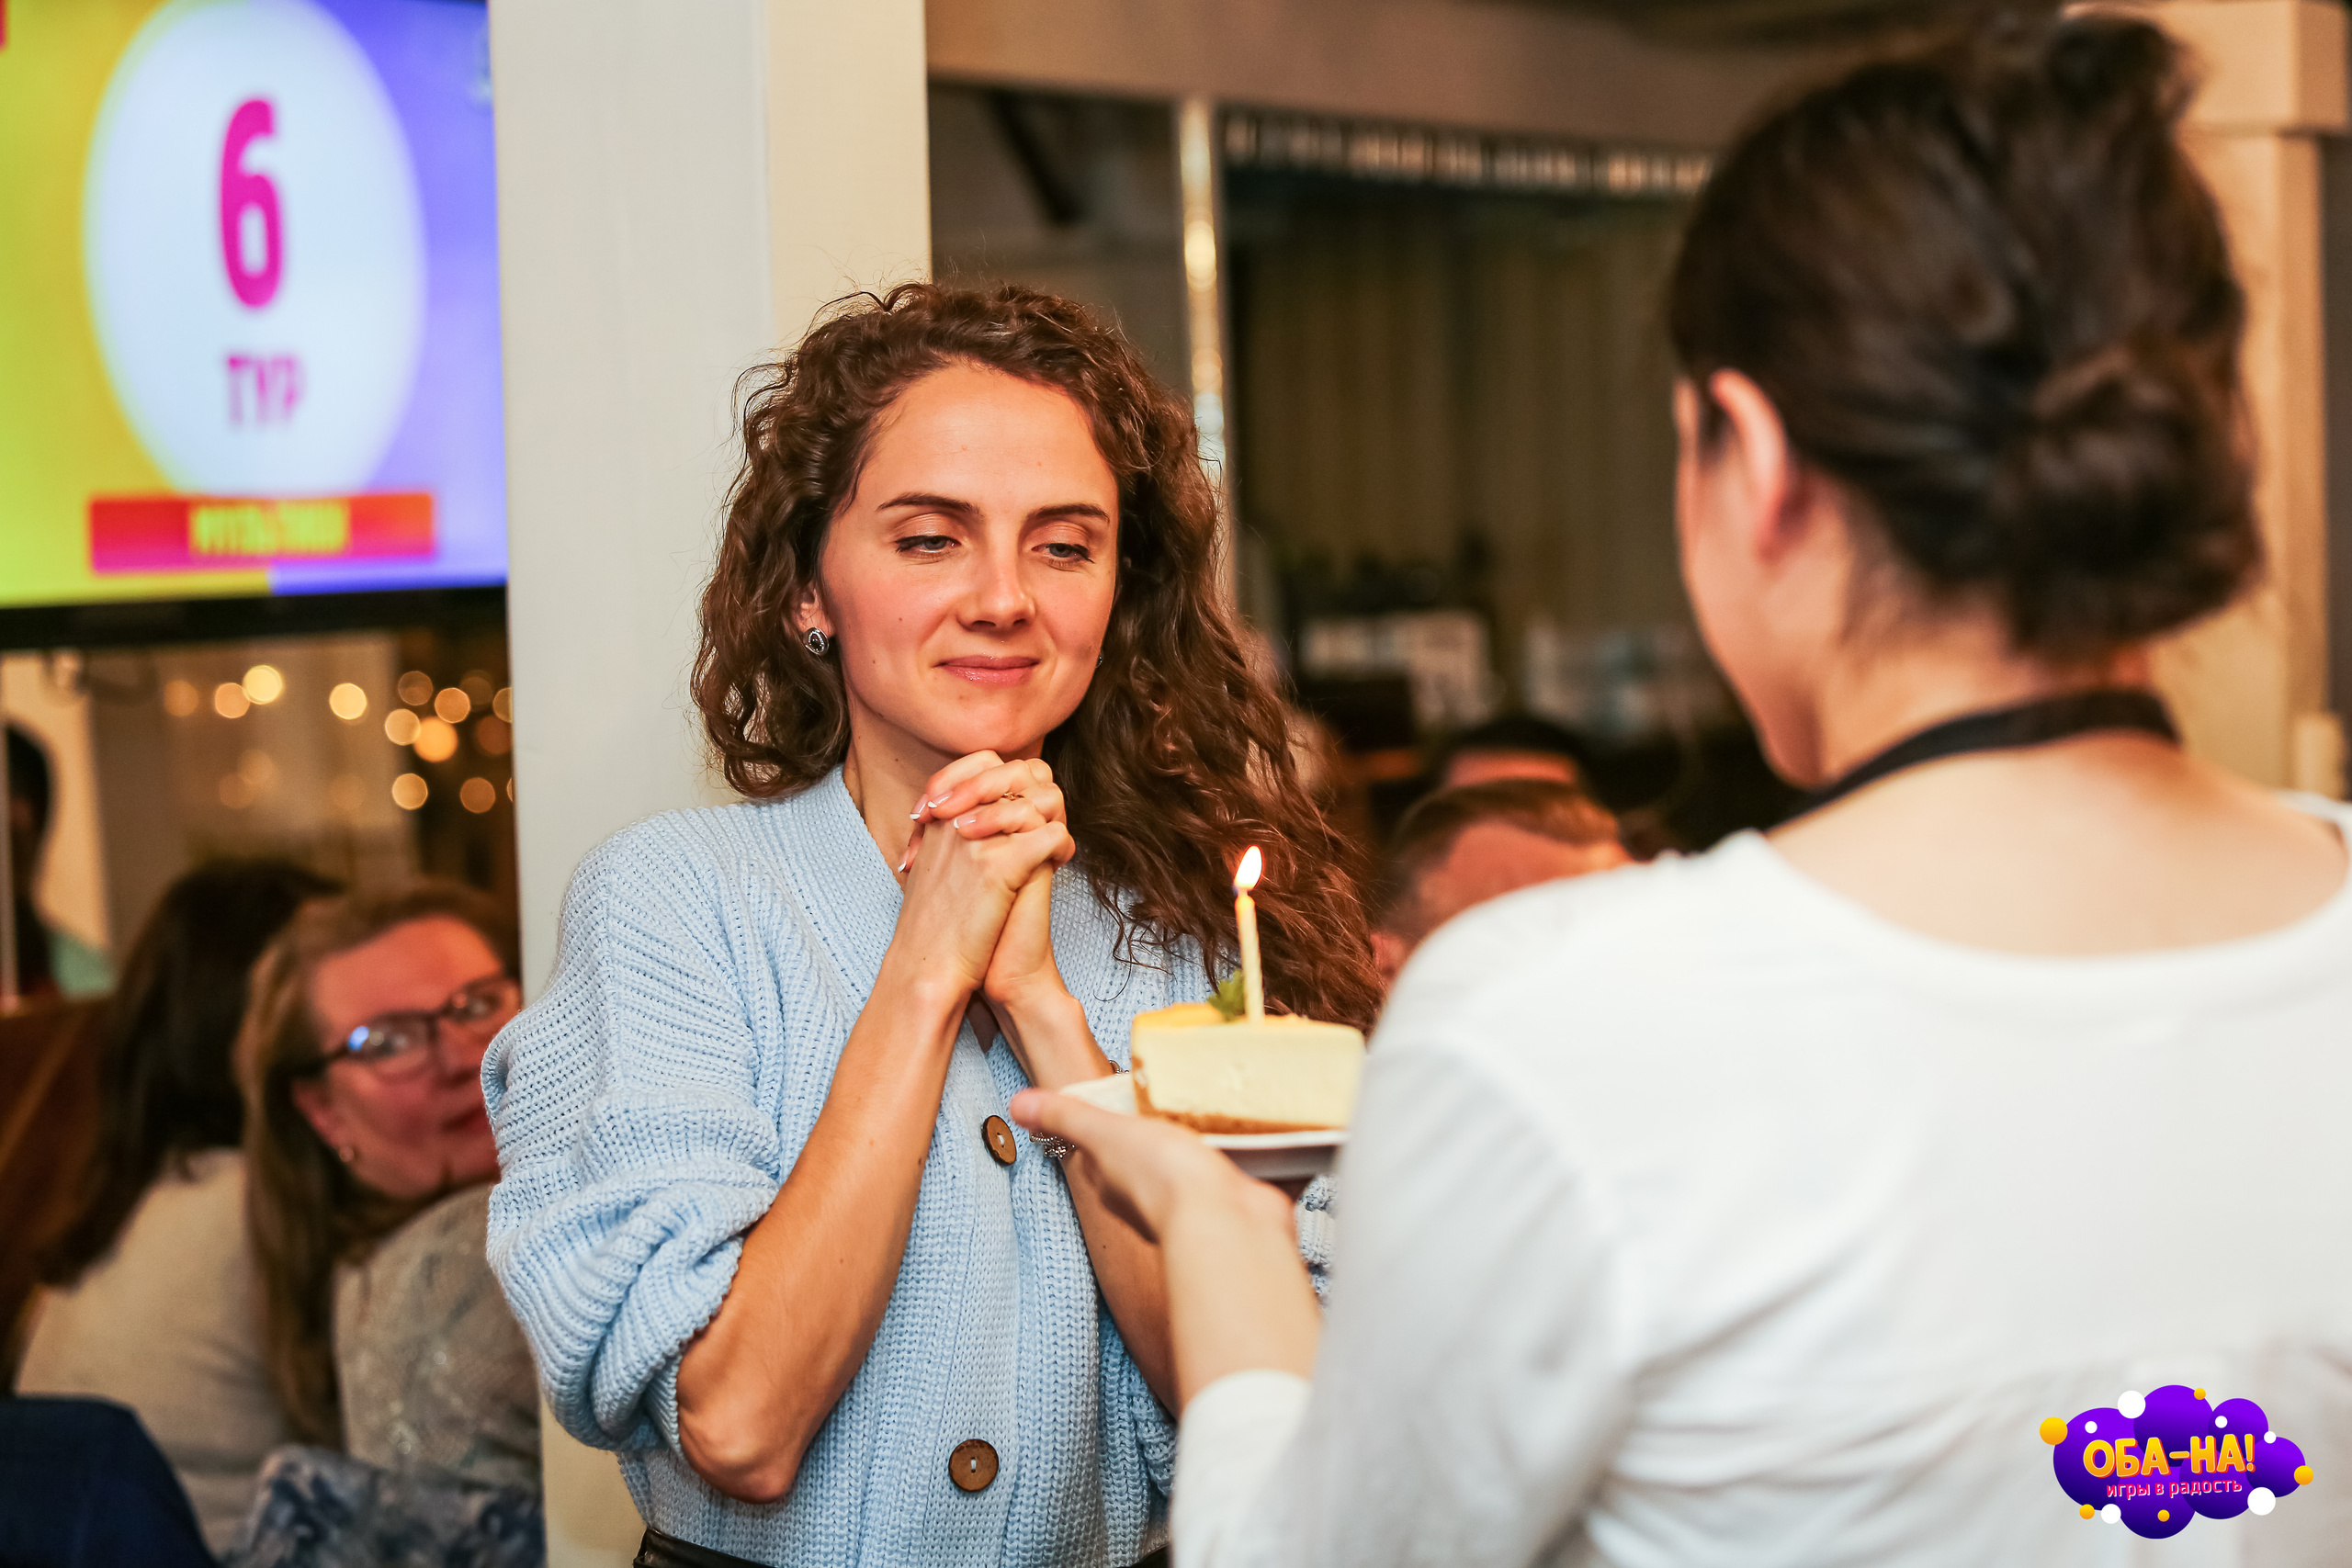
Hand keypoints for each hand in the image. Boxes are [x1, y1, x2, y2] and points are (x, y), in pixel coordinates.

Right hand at [886, 754, 1072, 1000]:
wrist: (926, 969)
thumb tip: (989, 820)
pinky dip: (1064, 847)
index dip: (1012, 775)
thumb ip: (956, 840)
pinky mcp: (997, 866)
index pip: (982, 762)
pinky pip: (1050, 835)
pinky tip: (1060, 866)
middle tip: (1049, 821)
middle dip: (1041, 793)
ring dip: (1057, 820)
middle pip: (1016, 772)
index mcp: (938, 817)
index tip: (1025, 806)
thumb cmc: (934, 929)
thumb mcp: (937, 870)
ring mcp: (975, 840)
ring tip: (1056, 848)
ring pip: (1039, 799)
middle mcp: (955, 819)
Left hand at [1008, 1088, 1268, 1239]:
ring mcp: (1205, 1199)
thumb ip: (1065, 1117)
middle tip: (1187, 1088)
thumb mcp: (1106, 1134)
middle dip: (1174, 1126)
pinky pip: (1254, 1167)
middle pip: (1161, 1153)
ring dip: (1221, 1136)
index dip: (1116, 1124)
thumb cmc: (1162, 1180)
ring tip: (1231, 1096)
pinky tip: (1270, 1124)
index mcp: (1118, 1180)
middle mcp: (1159, 1195)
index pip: (1108, 1148)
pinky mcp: (1246, 1197)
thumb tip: (1017, 1103)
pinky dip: (1263, 1149)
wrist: (1228, 1224)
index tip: (1129, 1094)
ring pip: (1209, 1160)